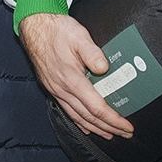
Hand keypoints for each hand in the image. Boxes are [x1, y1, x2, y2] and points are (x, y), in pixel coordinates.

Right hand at [18, 12, 133, 139]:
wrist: (35, 26)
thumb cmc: (57, 30)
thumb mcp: (79, 36)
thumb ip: (93, 53)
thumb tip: (104, 69)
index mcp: (71, 79)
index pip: (96, 107)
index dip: (113, 119)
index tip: (127, 126)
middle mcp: (62, 89)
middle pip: (88, 117)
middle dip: (108, 128)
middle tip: (124, 134)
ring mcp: (56, 90)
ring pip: (77, 117)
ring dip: (95, 128)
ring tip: (109, 134)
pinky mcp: (52, 88)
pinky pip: (67, 111)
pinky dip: (79, 122)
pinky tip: (85, 126)